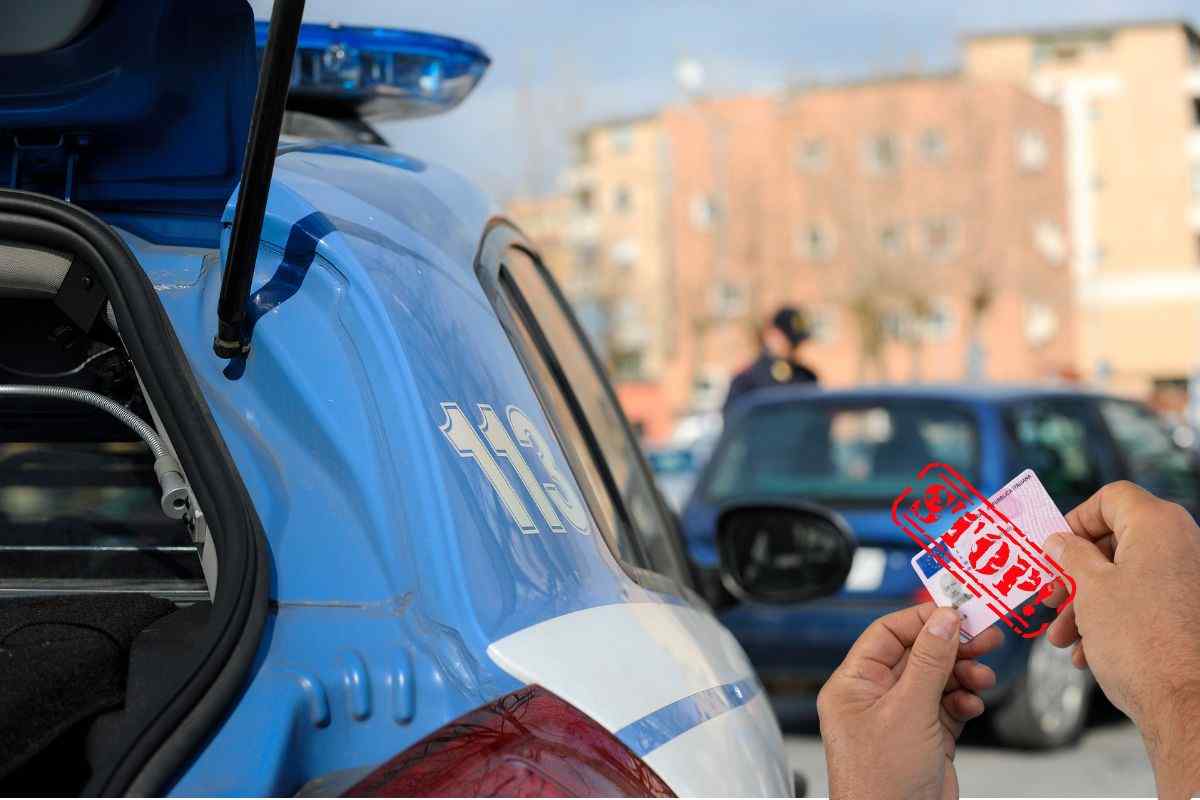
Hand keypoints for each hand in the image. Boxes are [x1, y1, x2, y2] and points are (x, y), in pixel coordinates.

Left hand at [818, 604, 1001, 799]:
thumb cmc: (880, 782)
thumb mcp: (908, 710)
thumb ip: (930, 662)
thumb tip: (943, 619)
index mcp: (853, 684)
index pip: (886, 634)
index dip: (922, 620)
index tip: (956, 611)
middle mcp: (874, 699)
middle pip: (917, 655)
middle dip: (951, 646)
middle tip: (985, 637)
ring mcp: (900, 720)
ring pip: (936, 681)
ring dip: (962, 675)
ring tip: (983, 676)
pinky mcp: (924, 740)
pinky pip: (947, 708)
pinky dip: (964, 703)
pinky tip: (973, 704)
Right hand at [1044, 481, 1199, 798]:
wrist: (1188, 705)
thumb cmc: (1139, 641)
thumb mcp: (1089, 589)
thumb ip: (1070, 555)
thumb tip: (1059, 540)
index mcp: (1158, 525)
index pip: (1110, 498)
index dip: (1076, 519)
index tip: (1053, 549)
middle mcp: (1182, 544)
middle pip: (1116, 541)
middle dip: (1075, 573)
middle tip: (1052, 598)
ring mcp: (1191, 579)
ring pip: (1128, 576)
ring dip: (1088, 603)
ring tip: (1063, 637)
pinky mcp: (1192, 611)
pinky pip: (1147, 600)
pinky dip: (1114, 618)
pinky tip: (1089, 651)